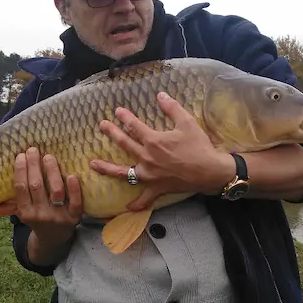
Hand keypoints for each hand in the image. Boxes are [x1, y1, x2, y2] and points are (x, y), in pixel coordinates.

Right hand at [14, 147, 82, 244]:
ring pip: (56, 191)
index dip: (20, 170)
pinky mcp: (74, 217)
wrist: (53, 240)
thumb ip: (21, 193)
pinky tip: (72, 175)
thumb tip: (18, 162)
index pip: (21, 188)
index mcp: (25, 212)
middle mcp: (40, 214)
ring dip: (52, 172)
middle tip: (33, 150)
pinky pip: (75, 202)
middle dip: (34, 165)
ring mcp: (58, 216)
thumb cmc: (37, 218)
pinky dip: (74, 188)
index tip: (21, 155)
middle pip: (36, 186)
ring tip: (48, 157)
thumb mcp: (24, 210)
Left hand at [90, 92, 234, 210]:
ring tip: (93, 164)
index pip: (134, 126)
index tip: (117, 111)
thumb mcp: (187, 123)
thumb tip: (161, 95)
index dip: (125, 117)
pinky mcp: (158, 188)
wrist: (210, 171)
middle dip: (112, 133)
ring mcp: (150, 175)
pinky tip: (127, 207)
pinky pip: (145, 198)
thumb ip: (172, 108)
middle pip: (124, 144)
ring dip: (107, 168)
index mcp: (154, 141)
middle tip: (102, 126)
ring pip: (124, 172)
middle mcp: (147, 158)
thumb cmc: (199, 146)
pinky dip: (136, 203)